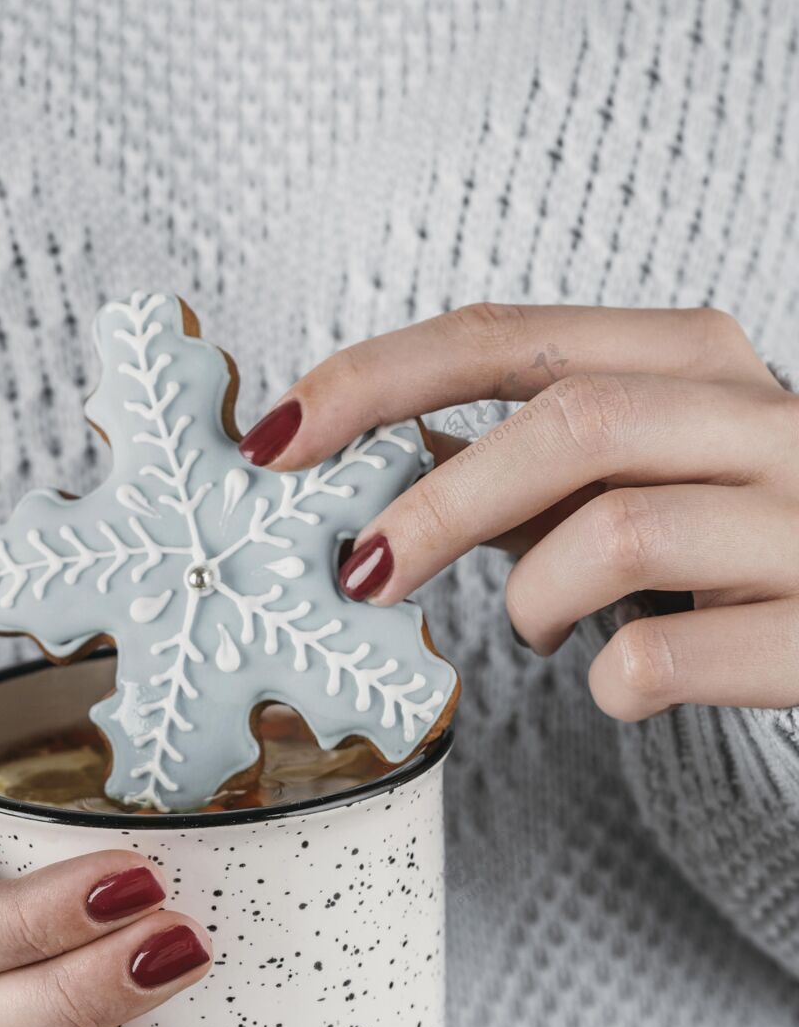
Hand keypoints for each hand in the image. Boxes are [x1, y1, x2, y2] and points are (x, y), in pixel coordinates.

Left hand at [239, 303, 798, 718]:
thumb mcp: (635, 468)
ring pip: (617, 533)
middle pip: (568, 422)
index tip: (276, 438)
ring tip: (540, 632)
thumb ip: (521, 453)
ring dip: (535, 599)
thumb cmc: (736, 537)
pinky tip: (620, 686)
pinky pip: (663, 656)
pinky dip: (608, 682)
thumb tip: (360, 446)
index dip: (376, 381)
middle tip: (365, 575)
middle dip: (437, 506)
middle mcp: (761, 418)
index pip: (509, 340)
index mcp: (693, 359)